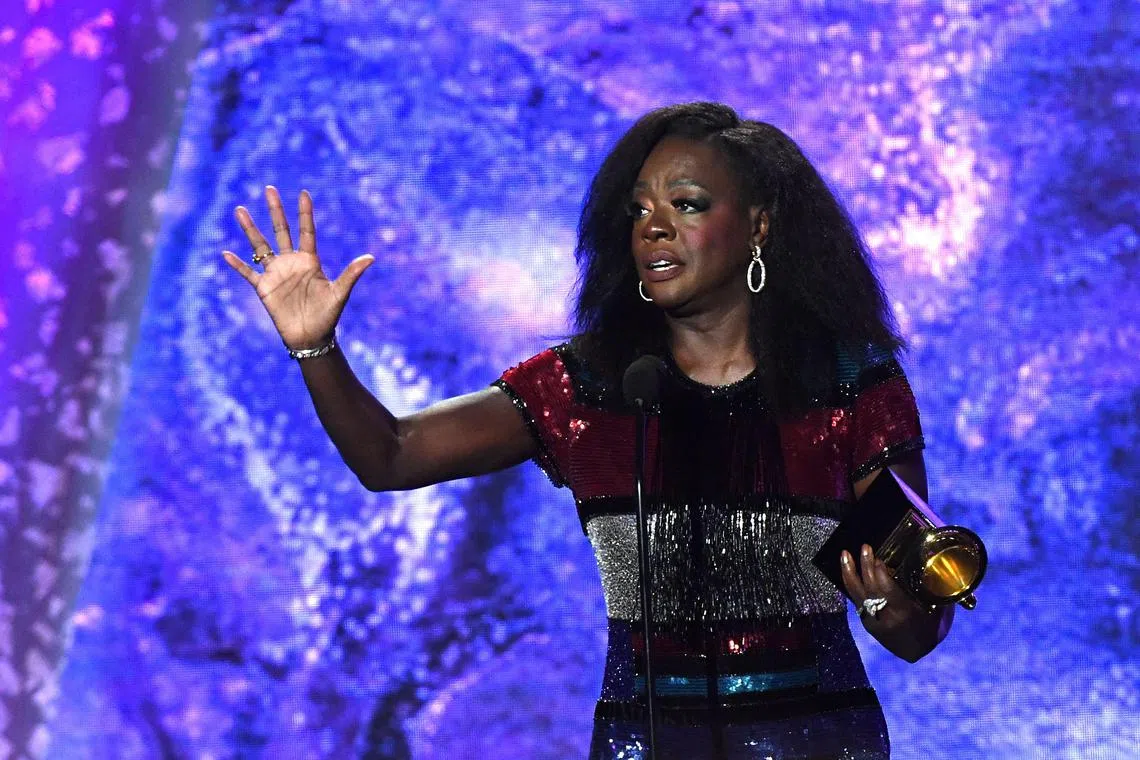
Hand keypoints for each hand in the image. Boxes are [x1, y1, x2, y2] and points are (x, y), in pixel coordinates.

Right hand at [223, 186, 373, 349]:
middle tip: (269, 188)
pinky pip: (248, 273)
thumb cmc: (328, 316)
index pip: (306, 231)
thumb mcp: (339, 293)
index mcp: (309, 261)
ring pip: (260, 246)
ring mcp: (276, 274)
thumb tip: (370, 258)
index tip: (303, 193)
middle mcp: (291, 263)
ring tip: (240, 209)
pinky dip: (237, 265)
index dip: (305, 213)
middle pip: (281, 231)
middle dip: (275, 210)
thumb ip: (351, 274)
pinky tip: (225, 253)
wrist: (311, 337)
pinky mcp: (264, 288)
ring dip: (250, 229)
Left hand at [840, 544, 937, 658]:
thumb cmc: (930, 627)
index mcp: (904, 613)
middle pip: (871, 588)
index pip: (887, 590)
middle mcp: (886, 617)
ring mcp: (872, 620)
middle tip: (865, 548)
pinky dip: (851, 583)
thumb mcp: (935, 609)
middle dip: (866, 566)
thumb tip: (929, 563)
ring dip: (850, 571)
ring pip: (856, 593)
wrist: (916, 653)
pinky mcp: (865, 622)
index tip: (879, 557)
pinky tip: (847, 569)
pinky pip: (855, 599)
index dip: (881, 573)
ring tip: (845, 554)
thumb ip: (928, 589)